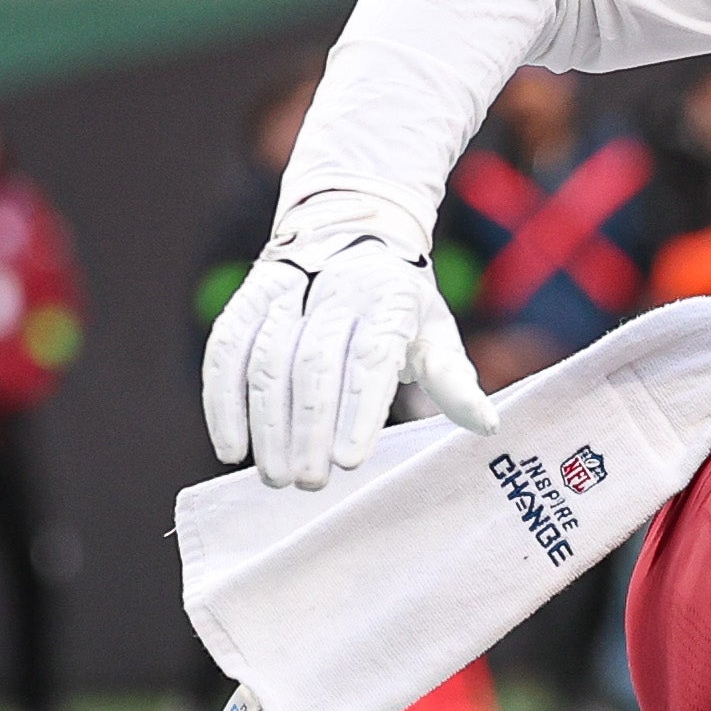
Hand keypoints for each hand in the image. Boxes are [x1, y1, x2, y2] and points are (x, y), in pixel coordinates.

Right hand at [199, 189, 496, 488]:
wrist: (356, 228)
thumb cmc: (402, 302)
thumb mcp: (436, 332)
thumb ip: (454, 380)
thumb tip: (487, 426)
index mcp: (390, 300)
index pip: (371, 358)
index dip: (357, 410)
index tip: (348, 462)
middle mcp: (336, 291)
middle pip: (313, 365)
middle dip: (308, 429)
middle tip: (309, 483)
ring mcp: (289, 290)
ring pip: (267, 360)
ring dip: (267, 424)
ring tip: (277, 477)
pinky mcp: (251, 296)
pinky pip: (227, 348)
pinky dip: (223, 399)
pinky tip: (231, 446)